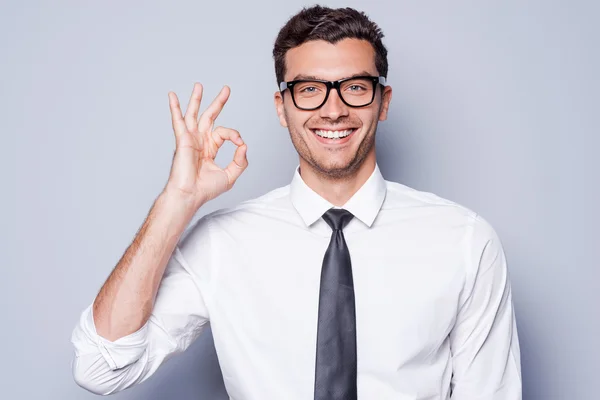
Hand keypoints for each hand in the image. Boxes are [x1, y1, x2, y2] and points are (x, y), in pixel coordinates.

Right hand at [163, 83, 247, 209]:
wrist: (190, 195)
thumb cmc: (205, 189)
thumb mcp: (230, 176)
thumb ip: (240, 161)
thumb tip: (244, 145)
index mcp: (210, 148)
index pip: (225, 133)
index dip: (234, 135)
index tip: (240, 144)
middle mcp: (200, 141)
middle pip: (210, 116)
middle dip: (218, 102)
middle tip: (226, 89)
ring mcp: (190, 139)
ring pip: (194, 114)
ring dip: (196, 99)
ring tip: (199, 85)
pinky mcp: (183, 140)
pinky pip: (178, 121)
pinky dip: (175, 108)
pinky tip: (172, 96)